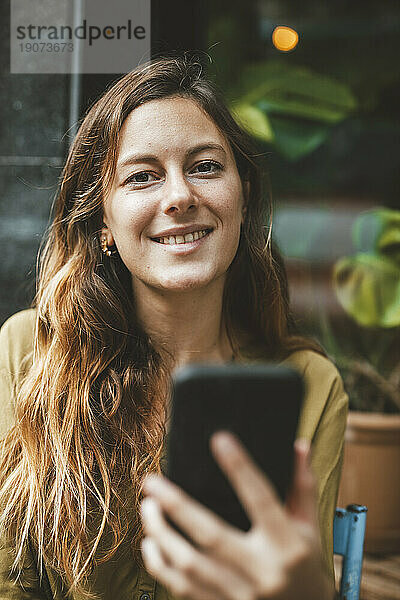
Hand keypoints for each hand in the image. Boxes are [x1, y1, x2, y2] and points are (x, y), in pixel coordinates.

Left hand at [140, 433, 334, 599]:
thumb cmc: (304, 564)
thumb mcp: (310, 526)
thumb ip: (302, 486)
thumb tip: (299, 445)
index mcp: (287, 545)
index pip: (262, 499)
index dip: (240, 468)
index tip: (219, 439)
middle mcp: (262, 572)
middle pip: (211, 535)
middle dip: (176, 506)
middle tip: (151, 481)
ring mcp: (239, 595)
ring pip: (188, 565)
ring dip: (161, 533)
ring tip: (147, 506)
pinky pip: (181, 589)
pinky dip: (160, 565)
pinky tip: (150, 542)